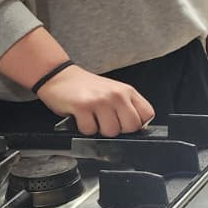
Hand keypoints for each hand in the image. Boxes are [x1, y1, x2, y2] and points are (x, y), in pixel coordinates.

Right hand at [38, 66, 154, 136]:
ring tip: (92, 117)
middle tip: (106, 122)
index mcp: (127, 91)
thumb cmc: (87, 88)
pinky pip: (90, 131)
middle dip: (119, 130)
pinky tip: (81, 117)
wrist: (60, 76)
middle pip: (131, 127)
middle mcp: (116, 95)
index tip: (125, 123)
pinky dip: (84, 128)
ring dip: (99, 130)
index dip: (138, 124)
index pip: (147, 114)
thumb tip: (137, 128)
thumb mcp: (114, 92)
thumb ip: (127, 107)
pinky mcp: (83, 107)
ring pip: (111, 132)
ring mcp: (100, 100)